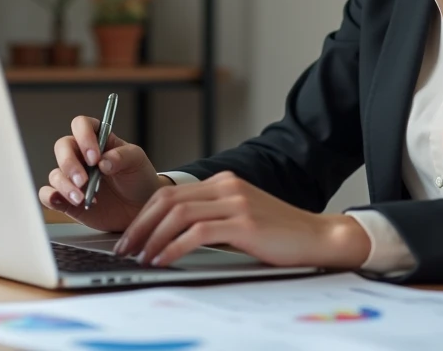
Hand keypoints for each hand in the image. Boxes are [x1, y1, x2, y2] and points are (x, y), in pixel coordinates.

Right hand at [38, 116, 169, 232]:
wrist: (140, 207)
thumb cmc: (138, 177)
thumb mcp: (137, 160)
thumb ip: (122, 156)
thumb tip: (104, 162)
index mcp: (98, 139)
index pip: (81, 125)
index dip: (84, 137)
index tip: (95, 157)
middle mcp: (81, 156)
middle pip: (63, 147)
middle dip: (69, 163)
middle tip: (83, 180)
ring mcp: (73, 177)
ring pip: (56, 174)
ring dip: (65, 185)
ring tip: (82, 198)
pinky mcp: (68, 198)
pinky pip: (49, 195)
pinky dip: (50, 197)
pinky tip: (62, 201)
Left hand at [112, 171, 371, 269]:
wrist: (317, 237)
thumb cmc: (279, 234)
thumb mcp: (240, 219)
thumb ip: (212, 218)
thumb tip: (173, 236)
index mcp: (224, 183)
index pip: (171, 192)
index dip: (144, 214)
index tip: (130, 236)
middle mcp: (227, 186)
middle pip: (168, 199)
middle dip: (140, 225)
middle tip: (125, 247)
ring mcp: (235, 203)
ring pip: (178, 214)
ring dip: (153, 237)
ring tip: (142, 257)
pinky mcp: (244, 223)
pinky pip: (197, 233)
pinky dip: (174, 247)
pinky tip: (165, 260)